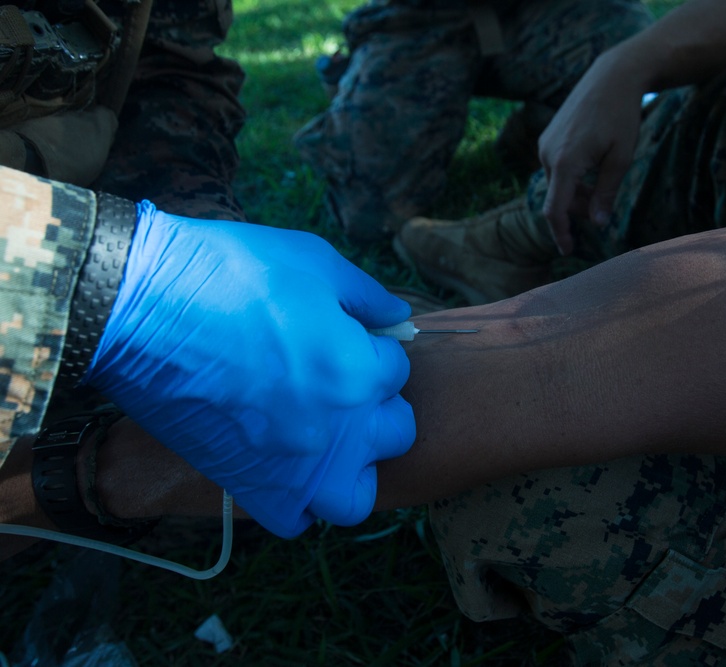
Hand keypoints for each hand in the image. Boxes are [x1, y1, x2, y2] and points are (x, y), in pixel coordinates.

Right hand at [82, 202, 414, 536]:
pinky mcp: (249, 486)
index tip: (342, 336)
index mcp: (358, 373)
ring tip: (331, 439)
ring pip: (355, 494)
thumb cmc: (230, 273)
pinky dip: (300, 501)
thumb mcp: (314, 262)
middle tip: (340, 382)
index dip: (372, 348)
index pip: (396, 370)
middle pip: (394, 431)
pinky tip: (289, 467)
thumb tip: (398, 319)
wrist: (138, 306)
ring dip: (353, 468)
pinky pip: (296, 520)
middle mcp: (337, 430)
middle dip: (376, 405)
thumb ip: (368, 298)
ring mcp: (293, 466)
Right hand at [539, 48, 646, 253]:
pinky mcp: (547, 136)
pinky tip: (592, 165)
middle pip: (558, 198)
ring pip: (556, 183)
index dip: (560, 233)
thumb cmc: (621, 116)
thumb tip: (597, 224)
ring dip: (575, 192)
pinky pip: (555, 167)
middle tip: (602, 207)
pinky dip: (570, 177)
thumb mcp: (621, 158)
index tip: (568, 250)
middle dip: (577, 209)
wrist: (612, 76)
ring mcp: (545, 144)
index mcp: (565, 162)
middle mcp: (548, 154)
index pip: (554, 210)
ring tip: (600, 183)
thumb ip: (605, 193)